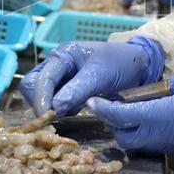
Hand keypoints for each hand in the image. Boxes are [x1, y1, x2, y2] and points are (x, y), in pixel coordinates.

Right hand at [19, 38, 164, 115]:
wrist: (140, 68)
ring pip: (42, 96)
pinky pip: (55, 103)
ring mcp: (63, 78)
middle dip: (39, 102)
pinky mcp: (69, 91)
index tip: (46, 117)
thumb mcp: (100, 75)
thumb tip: (54, 108)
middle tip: (53, 117)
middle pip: (33, 85)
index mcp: (64, 55)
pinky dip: (60, 110)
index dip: (40, 98)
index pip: (41, 78)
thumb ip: (76, 90)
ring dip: (49, 107)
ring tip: (71, 111)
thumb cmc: (121, 64)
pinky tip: (75, 111)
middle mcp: (58, 65)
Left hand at [86, 73, 173, 156]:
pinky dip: (146, 134)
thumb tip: (148, 96)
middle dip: (114, 125)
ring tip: (131, 112)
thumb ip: (160, 89)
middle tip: (113, 107)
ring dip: (130, 131)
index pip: (121, 117)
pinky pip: (154, 144)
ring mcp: (171, 146)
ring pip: (138, 144)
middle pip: (124, 138)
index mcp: (160, 116)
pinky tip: (152, 119)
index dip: (103, 109)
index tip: (92, 101)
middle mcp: (161, 136)